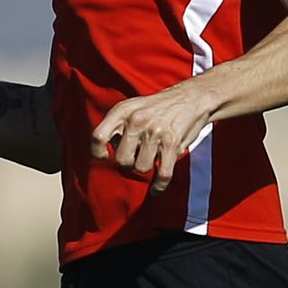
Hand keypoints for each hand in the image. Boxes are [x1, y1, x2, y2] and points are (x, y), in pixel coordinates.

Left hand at [90, 81, 217, 192]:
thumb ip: (117, 126)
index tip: (105, 157)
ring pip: (141, 168)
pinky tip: (156, 189)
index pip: (99, 136)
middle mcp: (137, 121)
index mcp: (122, 111)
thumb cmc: (156, 107)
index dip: (97, 152)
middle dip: (128, 163)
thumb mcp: (131, 107)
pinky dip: (159, 185)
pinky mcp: (172, 143)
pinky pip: (163, 174)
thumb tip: (105, 152)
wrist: (189, 98)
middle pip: (121, 160)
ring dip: (146, 167)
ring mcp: (155, 132)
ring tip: (151, 157)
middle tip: (135, 156)